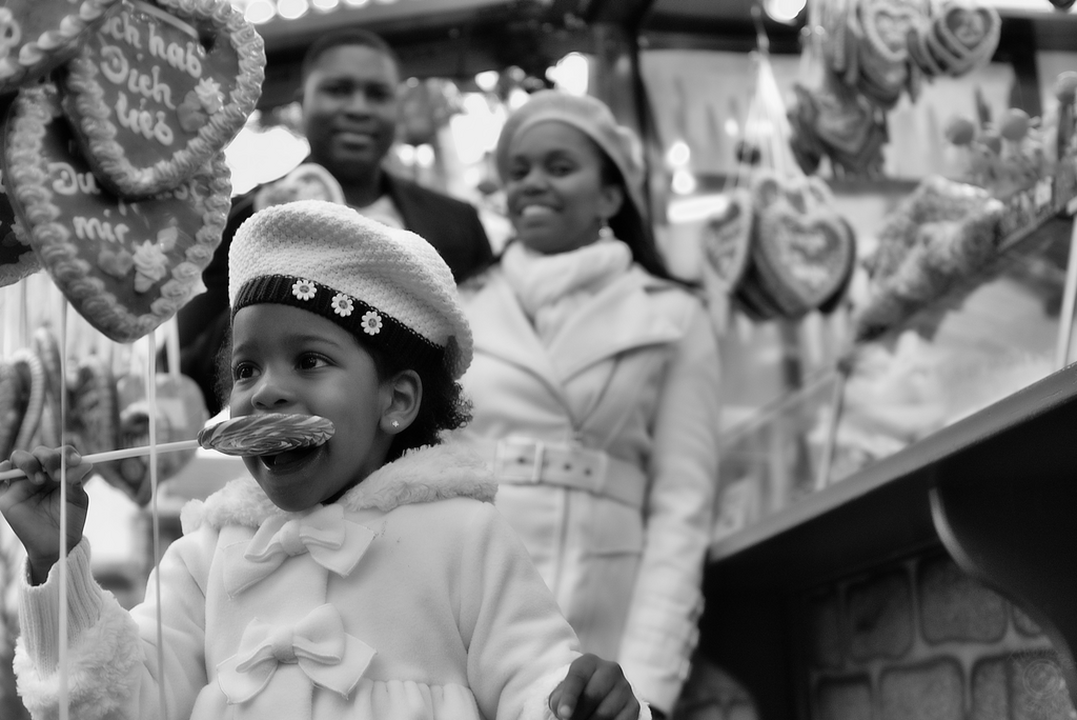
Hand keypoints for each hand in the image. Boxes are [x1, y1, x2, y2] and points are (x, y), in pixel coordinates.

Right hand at [0, 446, 92, 584]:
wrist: (55, 543)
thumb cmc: (68, 520)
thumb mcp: (76, 499)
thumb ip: (75, 481)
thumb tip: (85, 463)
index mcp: (59, 472)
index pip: (60, 454)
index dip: (66, 453)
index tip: (75, 461)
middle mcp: (40, 473)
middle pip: (39, 452)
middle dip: (49, 458)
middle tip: (57, 475)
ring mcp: (22, 483)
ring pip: (19, 458)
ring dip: (28, 462)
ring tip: (38, 480)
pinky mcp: (7, 495)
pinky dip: (2, 468)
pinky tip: (9, 468)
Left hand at [549, 653, 640, 719]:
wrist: (600, 694)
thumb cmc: (577, 693)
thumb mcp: (563, 691)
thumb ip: (560, 699)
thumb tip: (565, 713)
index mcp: (589, 662)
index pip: (578, 677)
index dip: (569, 697)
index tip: (563, 714)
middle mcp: (610, 670)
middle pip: (592, 696)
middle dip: (578, 715)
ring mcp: (624, 687)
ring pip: (605, 713)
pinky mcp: (634, 705)